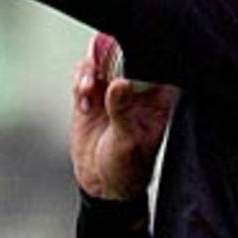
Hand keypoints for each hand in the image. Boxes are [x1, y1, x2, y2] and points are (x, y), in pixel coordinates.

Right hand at [70, 35, 175, 200]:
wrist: (102, 186)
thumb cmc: (126, 169)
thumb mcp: (127, 142)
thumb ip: (122, 111)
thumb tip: (120, 83)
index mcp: (157, 99)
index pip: (154, 63)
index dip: (140, 51)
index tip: (123, 55)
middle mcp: (137, 89)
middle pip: (125, 52)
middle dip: (109, 53)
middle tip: (99, 64)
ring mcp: (113, 90)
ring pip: (102, 59)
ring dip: (91, 68)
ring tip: (86, 89)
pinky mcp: (93, 95)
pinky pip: (85, 73)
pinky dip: (80, 81)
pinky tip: (82, 101)